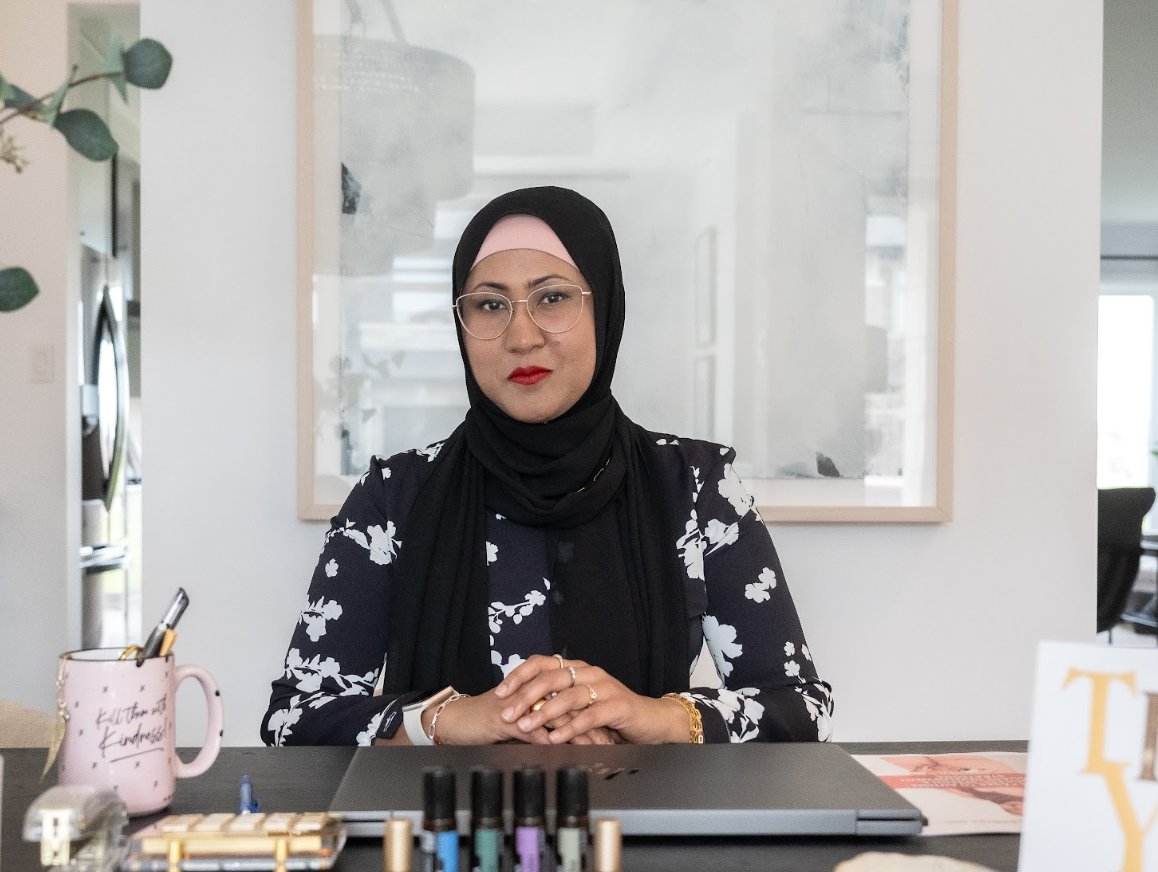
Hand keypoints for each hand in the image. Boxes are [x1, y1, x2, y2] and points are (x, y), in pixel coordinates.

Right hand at [425, 686, 621, 744]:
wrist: (454, 720)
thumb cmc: (485, 720)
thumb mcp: (517, 717)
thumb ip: (539, 720)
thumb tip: (562, 734)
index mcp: (533, 687)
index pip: (568, 695)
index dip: (588, 711)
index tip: (608, 728)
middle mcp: (528, 691)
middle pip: (567, 704)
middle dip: (589, 723)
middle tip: (609, 740)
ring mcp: (517, 704)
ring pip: (554, 717)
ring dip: (576, 735)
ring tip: (595, 749)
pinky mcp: (505, 719)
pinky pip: (532, 731)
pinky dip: (550, 742)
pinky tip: (564, 752)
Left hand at [494, 654, 689, 744]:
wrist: (650, 721)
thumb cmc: (612, 715)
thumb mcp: (580, 706)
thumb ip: (556, 703)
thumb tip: (522, 710)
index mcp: (577, 669)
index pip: (542, 663)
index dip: (519, 675)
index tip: (499, 692)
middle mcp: (589, 673)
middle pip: (551, 677)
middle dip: (525, 696)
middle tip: (507, 713)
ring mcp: (605, 687)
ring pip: (568, 696)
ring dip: (544, 712)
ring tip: (525, 726)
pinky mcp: (618, 705)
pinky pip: (590, 715)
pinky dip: (570, 727)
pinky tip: (555, 738)